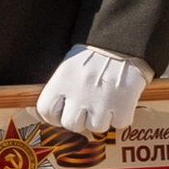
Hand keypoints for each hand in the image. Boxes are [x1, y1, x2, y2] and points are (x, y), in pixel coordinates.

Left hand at [35, 43, 149, 139]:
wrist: (123, 40)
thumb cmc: (95, 53)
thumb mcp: (69, 65)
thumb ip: (59, 88)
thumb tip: (44, 111)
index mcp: (62, 79)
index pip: (46, 110)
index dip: (53, 116)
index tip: (61, 113)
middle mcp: (79, 92)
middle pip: (71, 124)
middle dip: (79, 120)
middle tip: (87, 109)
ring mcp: (101, 101)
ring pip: (96, 127)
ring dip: (102, 119)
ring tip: (106, 102)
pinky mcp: (123, 104)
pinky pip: (120, 124)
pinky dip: (121, 116)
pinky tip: (121, 101)